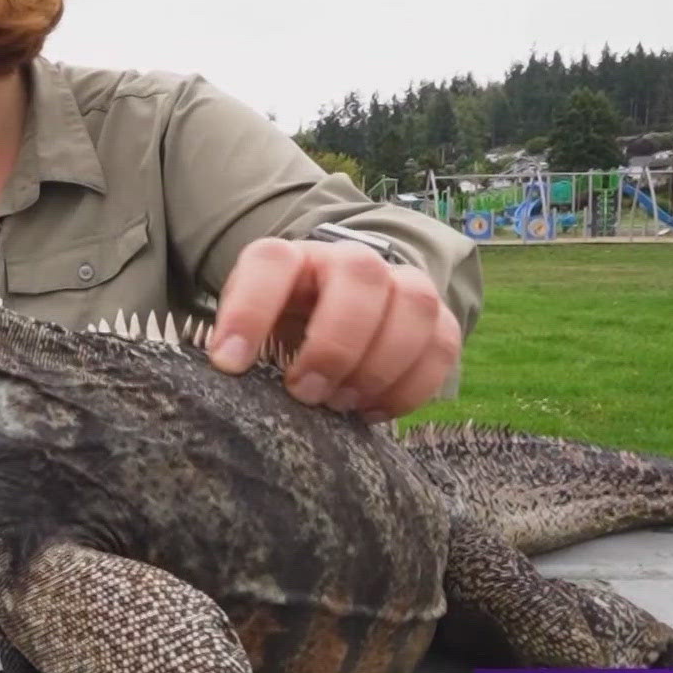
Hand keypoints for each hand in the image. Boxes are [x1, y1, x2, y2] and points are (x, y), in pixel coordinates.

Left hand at [206, 237, 461, 421]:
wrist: (332, 319)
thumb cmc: (283, 332)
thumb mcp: (251, 333)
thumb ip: (240, 348)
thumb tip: (228, 376)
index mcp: (292, 260)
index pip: (271, 262)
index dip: (248, 310)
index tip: (228, 364)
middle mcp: (349, 261)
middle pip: (360, 273)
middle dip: (334, 343)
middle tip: (304, 393)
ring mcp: (400, 285)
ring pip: (414, 305)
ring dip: (378, 366)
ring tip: (340, 405)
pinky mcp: (437, 320)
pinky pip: (444, 345)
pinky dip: (410, 388)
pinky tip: (370, 412)